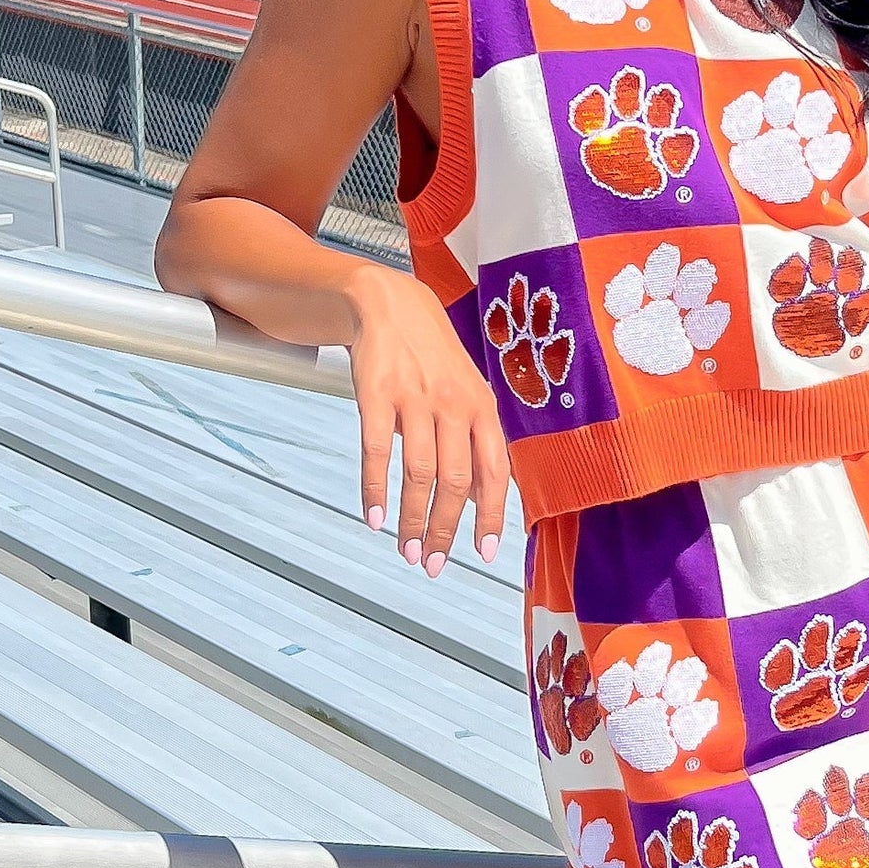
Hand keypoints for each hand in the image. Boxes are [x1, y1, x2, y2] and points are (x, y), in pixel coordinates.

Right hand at [346, 269, 509, 576]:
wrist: (390, 303)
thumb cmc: (433, 356)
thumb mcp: (468, 393)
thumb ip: (476, 443)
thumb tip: (482, 499)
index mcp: (483, 408)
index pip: (494, 472)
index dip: (491, 516)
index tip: (485, 553)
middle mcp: (454, 405)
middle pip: (456, 481)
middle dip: (446, 530)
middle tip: (435, 564)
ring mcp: (416, 399)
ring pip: (419, 474)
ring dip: (413, 520)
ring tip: (408, 550)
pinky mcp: (378, 394)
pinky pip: (377, 452)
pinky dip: (375, 491)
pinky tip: (374, 518)